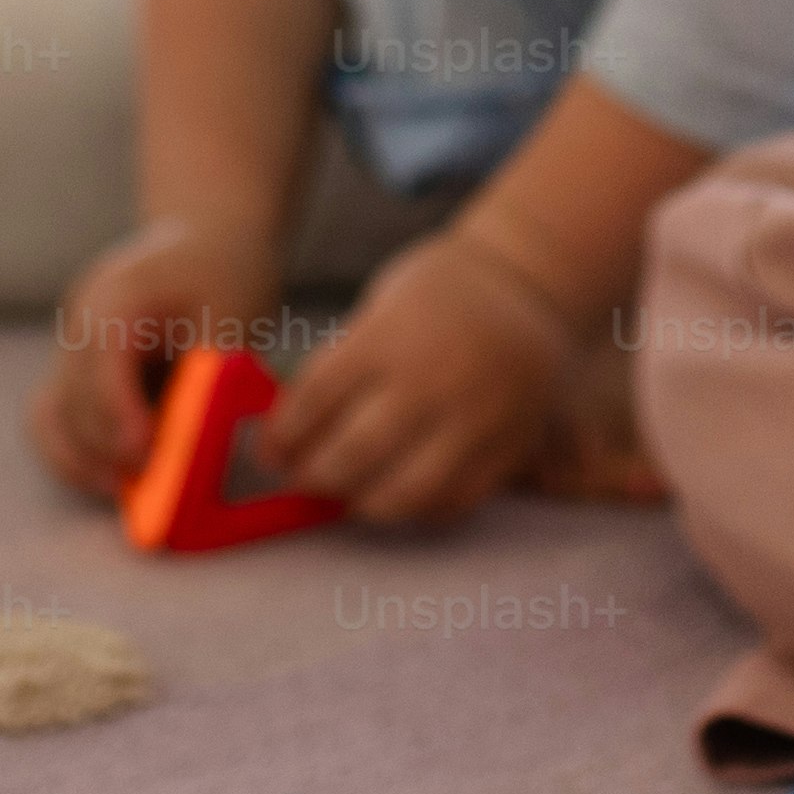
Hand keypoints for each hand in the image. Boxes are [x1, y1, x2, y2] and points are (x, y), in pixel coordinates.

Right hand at [33, 216, 284, 503]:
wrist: (206, 240)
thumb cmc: (224, 272)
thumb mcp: (231, 315)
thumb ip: (210, 375)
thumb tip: (193, 440)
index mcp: (116, 295)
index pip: (100, 360)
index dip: (118, 411)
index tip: (147, 453)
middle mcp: (79, 322)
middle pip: (74, 398)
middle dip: (110, 447)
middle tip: (156, 484)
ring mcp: (70, 348)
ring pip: (51, 418)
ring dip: (85, 459)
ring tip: (131, 491)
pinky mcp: (75, 373)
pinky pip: (55, 421)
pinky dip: (79, 454)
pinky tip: (118, 478)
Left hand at [273, 233, 576, 524]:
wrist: (524, 286)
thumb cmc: (433, 299)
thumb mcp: (379, 311)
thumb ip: (339, 368)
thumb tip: (285, 434)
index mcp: (390, 336)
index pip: (316, 399)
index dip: (282, 435)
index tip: (269, 452)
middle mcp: (434, 379)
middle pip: (354, 453)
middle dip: (315, 476)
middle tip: (303, 477)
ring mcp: (477, 417)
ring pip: (406, 491)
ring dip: (363, 501)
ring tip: (348, 492)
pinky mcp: (511, 444)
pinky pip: (455, 500)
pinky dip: (420, 508)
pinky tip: (400, 492)